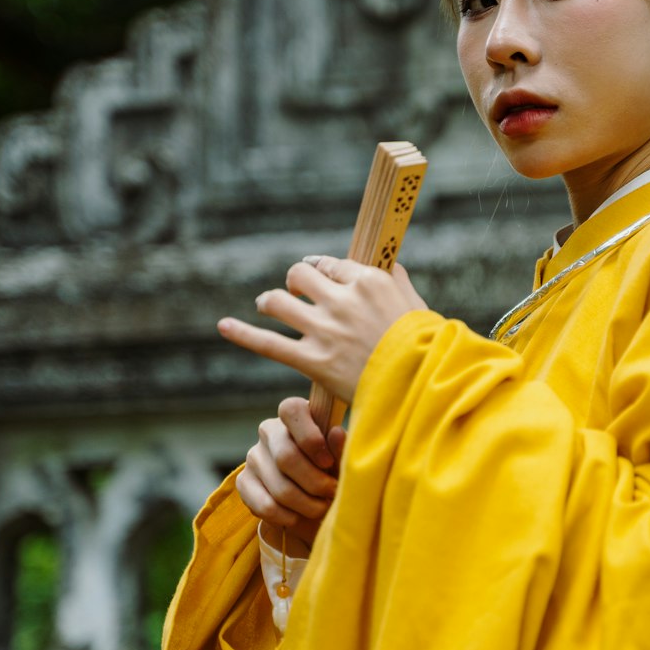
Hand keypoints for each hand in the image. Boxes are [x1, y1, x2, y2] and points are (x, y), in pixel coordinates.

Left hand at [218, 259, 425, 402]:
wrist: (421, 385)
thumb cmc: (426, 348)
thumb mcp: (417, 306)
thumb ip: (398, 282)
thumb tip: (390, 266)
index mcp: (368, 282)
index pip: (331, 265)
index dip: (324, 272)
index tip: (321, 278)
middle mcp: (341, 300)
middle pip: (300, 275)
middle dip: (295, 283)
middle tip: (295, 294)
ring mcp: (324, 330)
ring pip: (279, 303)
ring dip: (271, 303)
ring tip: (269, 307)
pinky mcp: (312, 361)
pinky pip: (267, 344)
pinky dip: (242, 334)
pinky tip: (223, 326)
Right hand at [236, 397, 346, 549]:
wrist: (310, 497)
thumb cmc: (330, 468)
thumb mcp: (339, 458)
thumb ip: (340, 448)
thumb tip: (337, 432)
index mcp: (294, 415)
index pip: (291, 410)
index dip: (310, 438)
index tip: (328, 462)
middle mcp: (268, 430)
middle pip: (286, 457)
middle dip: (316, 483)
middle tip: (332, 493)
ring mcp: (253, 456)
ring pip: (280, 488)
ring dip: (307, 506)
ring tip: (322, 508)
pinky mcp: (243, 482)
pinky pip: (265, 506)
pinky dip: (287, 517)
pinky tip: (299, 517)